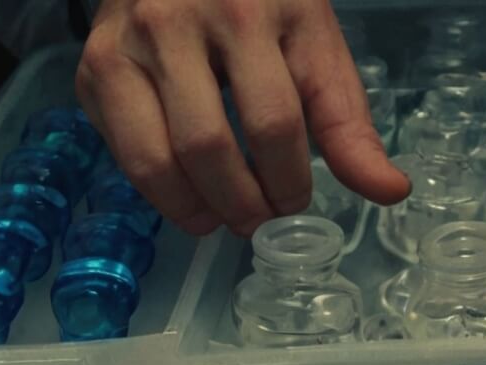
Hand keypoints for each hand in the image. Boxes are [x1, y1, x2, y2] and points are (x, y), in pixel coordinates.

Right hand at [76, 0, 409, 236]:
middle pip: (207, 146)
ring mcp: (124, 46)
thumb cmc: (259, 3)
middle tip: (261, 221)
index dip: (289, 180)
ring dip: (196, 209)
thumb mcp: (314, 44)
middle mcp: (174, 23)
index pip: (274, 121)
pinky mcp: (94, 70)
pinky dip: (159, 194)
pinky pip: (123, 154)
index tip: (296, 203)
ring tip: (224, 219)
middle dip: (242, 203)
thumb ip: (348, 121)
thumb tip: (391, 191)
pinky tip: (189, 196)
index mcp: (246, 12)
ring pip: (156, 159)